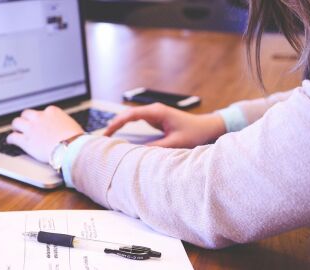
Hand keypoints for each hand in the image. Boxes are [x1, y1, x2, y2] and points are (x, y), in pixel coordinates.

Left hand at [6, 106, 83, 162]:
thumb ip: (63, 124)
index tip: (40, 122)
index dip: (40, 118)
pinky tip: (11, 141)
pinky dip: (10, 139)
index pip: (42, 111)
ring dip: (16, 126)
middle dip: (25, 119)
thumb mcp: (72, 125)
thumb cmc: (75, 139)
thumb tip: (64, 128)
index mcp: (52, 112)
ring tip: (16, 130)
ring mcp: (31, 129)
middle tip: (25, 124)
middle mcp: (40, 117)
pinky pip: (13, 137)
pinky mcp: (26, 141)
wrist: (71, 149)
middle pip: (26, 114)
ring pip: (17, 122)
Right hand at [104, 103, 225, 147]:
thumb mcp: (175, 143)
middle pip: (127, 115)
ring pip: (131, 118)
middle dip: (114, 124)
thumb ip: (156, 148)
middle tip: (102, 138)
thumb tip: (137, 153)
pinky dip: (127, 128)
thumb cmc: (195, 133)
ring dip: (119, 126)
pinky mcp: (156, 119)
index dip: (117, 123)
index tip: (106, 133)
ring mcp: (154, 114)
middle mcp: (154, 110)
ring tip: (107, 138)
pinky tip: (120, 136)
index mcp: (157, 112)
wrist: (207, 127)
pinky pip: (137, 122)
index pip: (131, 115)